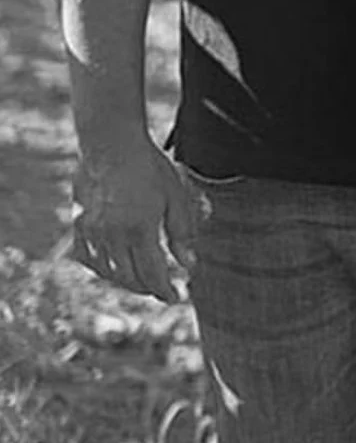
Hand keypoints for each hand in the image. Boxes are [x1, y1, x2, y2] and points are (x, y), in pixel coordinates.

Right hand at [69, 139, 195, 302]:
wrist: (111, 143)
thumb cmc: (149, 166)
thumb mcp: (175, 195)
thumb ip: (182, 232)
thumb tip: (189, 265)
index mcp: (140, 229)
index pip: (153, 274)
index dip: (165, 291)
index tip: (176, 298)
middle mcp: (113, 235)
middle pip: (129, 278)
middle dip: (148, 289)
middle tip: (162, 290)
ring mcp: (92, 232)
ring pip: (108, 272)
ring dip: (126, 282)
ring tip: (143, 280)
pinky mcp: (79, 226)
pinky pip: (88, 260)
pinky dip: (103, 269)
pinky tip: (114, 268)